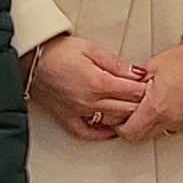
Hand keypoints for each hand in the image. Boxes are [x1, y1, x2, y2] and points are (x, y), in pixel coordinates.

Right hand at [26, 34, 148, 141]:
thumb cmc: (57, 52)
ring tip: (134, 110)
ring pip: (111, 121)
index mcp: (97, 82)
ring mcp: (78, 112)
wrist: (31, 59)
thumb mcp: (91, 49)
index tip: (151, 86)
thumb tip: (136, 73)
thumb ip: (115, 64)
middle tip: (148, 98)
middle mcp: (89, 101)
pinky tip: (111, 130)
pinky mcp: (66, 118)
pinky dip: (102, 134)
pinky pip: (87, 133)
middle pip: (125, 108)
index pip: (132, 92)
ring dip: (125, 117)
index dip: (145, 89)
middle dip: (140, 103)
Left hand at [117, 37, 182, 140]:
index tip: (118, 120)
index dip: (120, 127)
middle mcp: (172, 119)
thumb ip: (133, 88)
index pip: (130, 132)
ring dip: (152, 124)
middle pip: (143, 136)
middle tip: (132, 113)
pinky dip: (168, 121)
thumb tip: (121, 96)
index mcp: (157, 107)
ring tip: (153, 106)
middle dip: (134, 127)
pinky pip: (176, 128)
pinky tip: (169, 106)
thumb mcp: (150, 68)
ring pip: (160, 133)